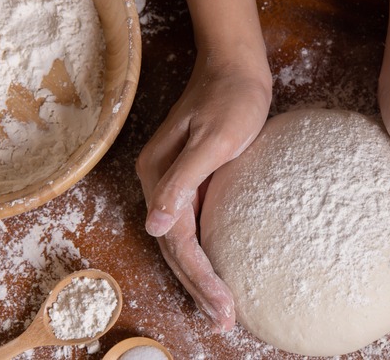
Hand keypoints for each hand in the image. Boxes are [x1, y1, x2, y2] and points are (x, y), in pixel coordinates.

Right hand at [136, 47, 270, 331]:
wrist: (235, 67)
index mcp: (158, 175)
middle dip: (198, 287)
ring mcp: (172, 183)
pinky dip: (204, 253)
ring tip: (220, 309)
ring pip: (180, 241)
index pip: (176, 240)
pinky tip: (219, 270)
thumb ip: (183, 180)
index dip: (199, 278)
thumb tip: (154, 225)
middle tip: (224, 321)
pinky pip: (193, 226)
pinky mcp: (189, 180)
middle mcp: (158, 183)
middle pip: (173, 247)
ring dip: (199, 276)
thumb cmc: (230, 99)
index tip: (224, 307)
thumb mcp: (213, 139)